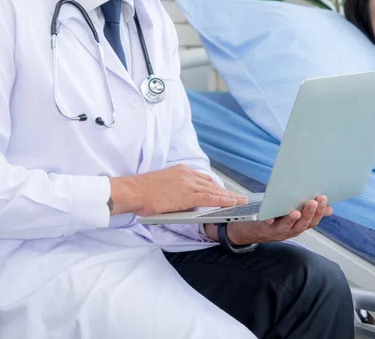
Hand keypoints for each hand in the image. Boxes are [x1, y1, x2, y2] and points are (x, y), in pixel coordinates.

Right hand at [109, 165, 247, 215]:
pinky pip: (210, 198)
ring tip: (240, 201)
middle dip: (226, 191)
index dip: (216, 186)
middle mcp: (187, 174)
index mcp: (181, 170)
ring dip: (229, 197)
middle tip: (238, 197)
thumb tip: (188, 200)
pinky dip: (223, 200)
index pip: (204, 178)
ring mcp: (188, 184)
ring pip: (214, 190)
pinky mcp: (187, 194)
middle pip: (212, 183)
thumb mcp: (165, 184)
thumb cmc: (144, 191)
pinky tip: (231, 203)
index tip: (225, 190)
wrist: (134, 191)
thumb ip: (178, 188)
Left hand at [205, 196, 331, 244]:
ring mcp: (274, 232)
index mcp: (296, 227)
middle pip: (302, 225)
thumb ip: (306, 211)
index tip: (324, 199)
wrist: (245, 231)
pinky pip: (265, 226)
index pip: (312, 221)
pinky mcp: (261, 229)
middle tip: (315, 201)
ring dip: (293, 219)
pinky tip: (271, 216)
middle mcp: (288, 231)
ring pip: (287, 227)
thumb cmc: (270, 219)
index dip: (319, 212)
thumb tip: (329, 209)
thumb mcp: (289, 215)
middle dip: (310, 213)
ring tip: (297, 210)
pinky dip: (269, 221)